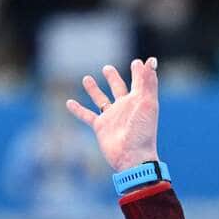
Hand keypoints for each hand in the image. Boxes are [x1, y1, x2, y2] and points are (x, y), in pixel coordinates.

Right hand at [66, 57, 160, 172]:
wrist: (133, 157)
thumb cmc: (143, 131)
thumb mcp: (147, 103)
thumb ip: (148, 82)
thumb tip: (150, 61)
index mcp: (137, 100)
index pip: (138, 81)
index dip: (138, 72)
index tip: (137, 63)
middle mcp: (124, 107)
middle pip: (118, 88)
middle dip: (113, 78)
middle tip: (107, 68)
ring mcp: (111, 117)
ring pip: (100, 100)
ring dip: (93, 90)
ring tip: (86, 78)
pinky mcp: (100, 127)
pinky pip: (86, 115)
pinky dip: (78, 109)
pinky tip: (69, 102)